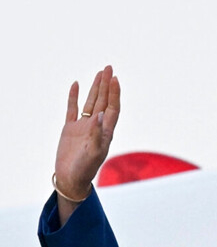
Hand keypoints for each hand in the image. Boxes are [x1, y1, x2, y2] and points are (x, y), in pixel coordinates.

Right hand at [54, 66, 119, 222]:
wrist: (71, 179)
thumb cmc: (86, 169)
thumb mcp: (94, 152)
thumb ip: (97, 134)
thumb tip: (99, 115)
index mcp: (106, 131)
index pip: (112, 108)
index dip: (114, 93)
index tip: (115, 79)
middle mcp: (97, 126)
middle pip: (103, 101)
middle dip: (107, 85)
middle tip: (109, 68)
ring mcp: (84, 126)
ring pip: (91, 102)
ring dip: (95, 88)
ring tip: (100, 72)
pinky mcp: (70, 129)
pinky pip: (73, 109)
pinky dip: (74, 97)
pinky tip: (76, 84)